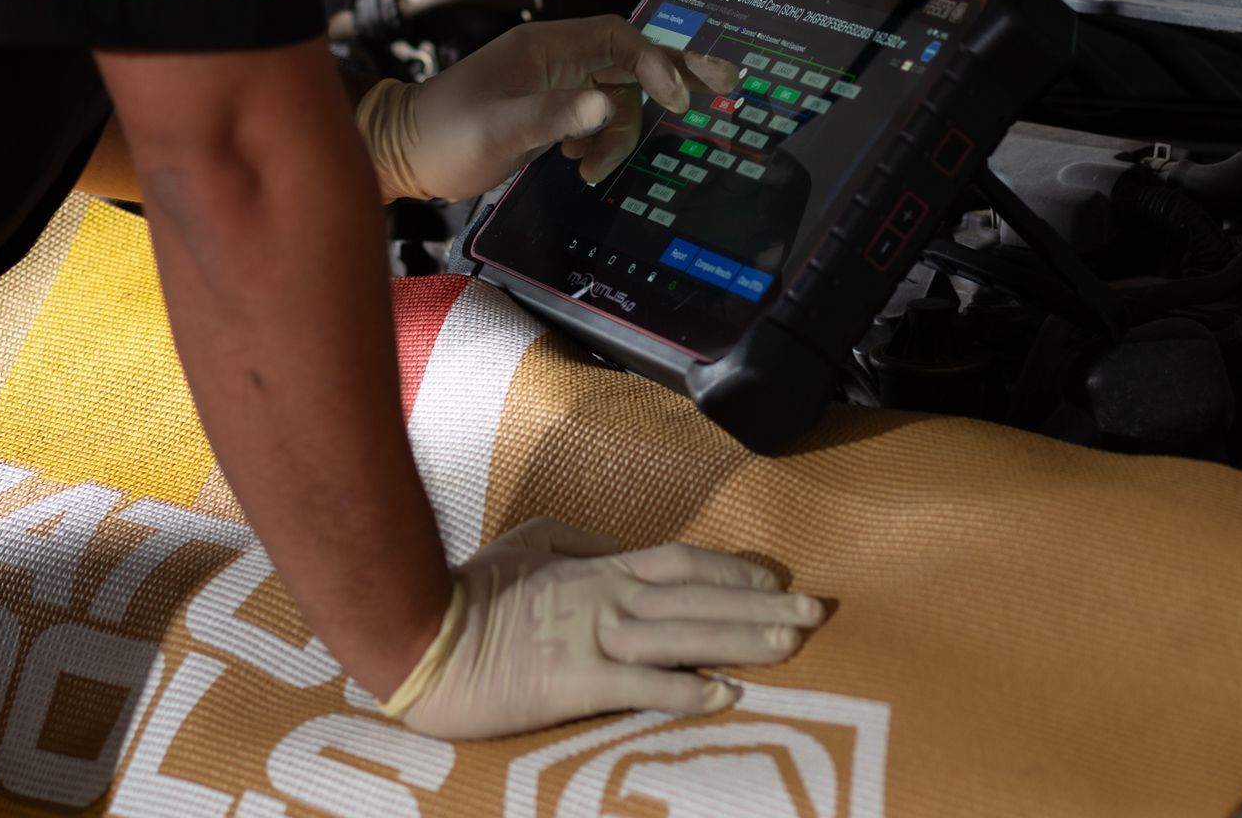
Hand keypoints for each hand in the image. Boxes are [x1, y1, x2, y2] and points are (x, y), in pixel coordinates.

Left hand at [355, 14, 736, 201]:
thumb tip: (608, 104)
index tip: (677, 97)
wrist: (404, 153)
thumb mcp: (498, 129)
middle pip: (632, 56)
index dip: (655, 61)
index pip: (619, 38)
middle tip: (727, 82)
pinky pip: (599, 115)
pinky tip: (580, 164)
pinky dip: (602, 141)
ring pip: (618, 96)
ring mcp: (556, 82)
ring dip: (618, 134)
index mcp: (546, 48)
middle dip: (676, 72)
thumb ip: (554, 115)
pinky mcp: (553, 108)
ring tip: (587, 168)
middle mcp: (557, 58)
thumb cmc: (444, 137)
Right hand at [382, 518, 824, 739]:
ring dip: (742, 640)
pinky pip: (642, 687)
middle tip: (814, 613)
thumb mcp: (530, 545)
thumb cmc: (473, 591)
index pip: (681, 561)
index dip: (731, 570)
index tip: (775, 580)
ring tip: (791, 645)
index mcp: (599, 566)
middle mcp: (609, 597)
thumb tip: (608, 544)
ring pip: (685, 636)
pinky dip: (686, 691)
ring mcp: (596, 638)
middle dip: (760, 605)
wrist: (427, 635)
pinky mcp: (578, 682)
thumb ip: (577, 544)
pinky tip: (726, 698)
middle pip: (700, 596)